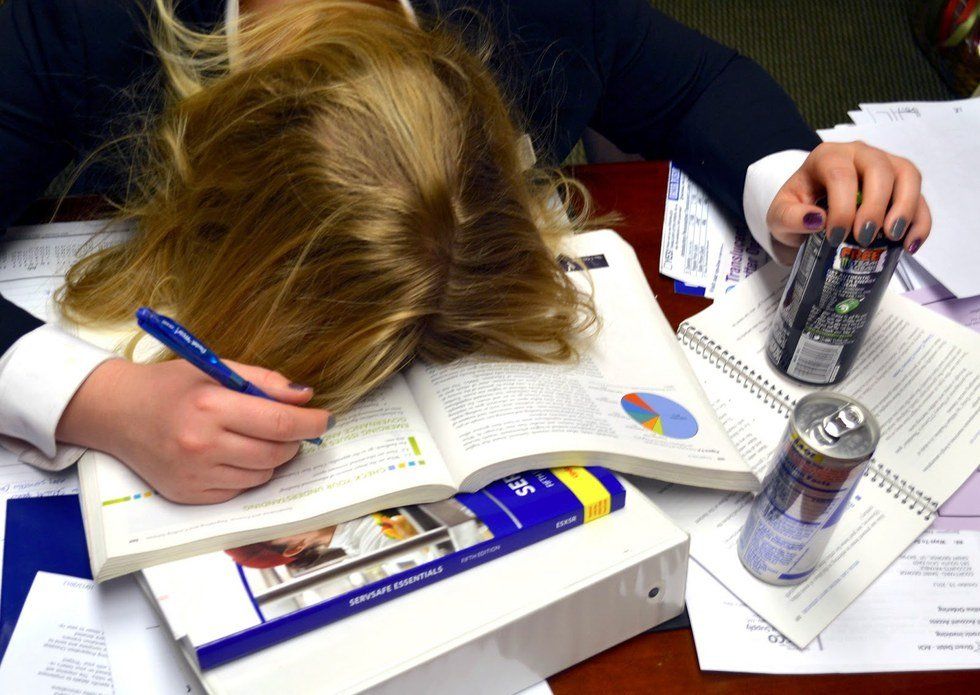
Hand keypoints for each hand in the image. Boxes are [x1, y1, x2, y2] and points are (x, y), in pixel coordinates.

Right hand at [57, 359, 330, 503]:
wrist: (116, 412)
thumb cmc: (170, 387)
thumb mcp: (216, 369)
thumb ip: (264, 382)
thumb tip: (306, 398)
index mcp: (210, 407)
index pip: (278, 423)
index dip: (310, 423)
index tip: (325, 419)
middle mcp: (202, 445)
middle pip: (275, 453)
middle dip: (294, 441)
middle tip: (293, 428)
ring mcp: (195, 475)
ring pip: (261, 476)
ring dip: (273, 459)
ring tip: (259, 438)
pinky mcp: (189, 495)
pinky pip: (239, 490)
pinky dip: (248, 474)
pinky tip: (234, 454)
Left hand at [766, 142, 931, 263]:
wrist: (806, 217)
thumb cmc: (796, 211)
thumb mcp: (779, 217)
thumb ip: (789, 217)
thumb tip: (815, 220)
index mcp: (827, 157)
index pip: (839, 173)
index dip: (842, 205)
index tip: (835, 236)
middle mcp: (859, 154)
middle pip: (879, 169)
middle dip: (875, 206)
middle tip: (865, 238)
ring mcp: (885, 166)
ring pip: (907, 176)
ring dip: (906, 208)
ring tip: (894, 238)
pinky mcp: (902, 186)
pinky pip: (921, 198)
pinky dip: (920, 222)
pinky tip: (911, 245)